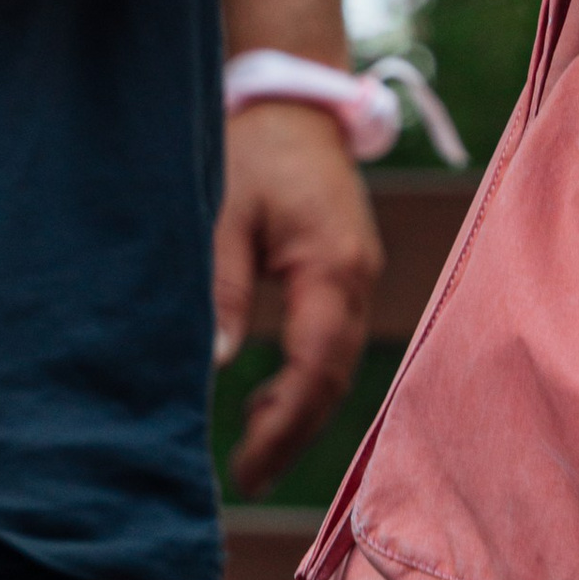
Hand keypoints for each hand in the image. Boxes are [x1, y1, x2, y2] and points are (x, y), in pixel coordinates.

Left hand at [214, 98, 382, 496]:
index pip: (318, 366)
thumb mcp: (225, 213)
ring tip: (252, 447)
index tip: (244, 466)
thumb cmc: (254, 151)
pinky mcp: (350, 270)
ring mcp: (360, 272)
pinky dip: (310, 378)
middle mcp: (359, 274)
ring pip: (342, 362)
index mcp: (331, 264)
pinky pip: (338, 339)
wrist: (294, 101)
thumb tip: (218, 366)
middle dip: (295, 431)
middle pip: (337, 375)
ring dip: (303, 408)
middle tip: (247, 477)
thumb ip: (224, 288)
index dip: (284, 425)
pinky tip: (270, 399)